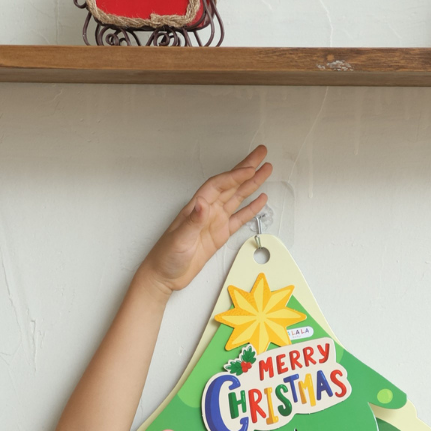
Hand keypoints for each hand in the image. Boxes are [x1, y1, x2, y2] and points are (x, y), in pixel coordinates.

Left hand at [141, 146, 271, 293]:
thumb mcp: (179, 239)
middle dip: (246, 169)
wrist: (164, 275)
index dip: (235, 176)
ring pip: (237, 197)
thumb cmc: (165, 256)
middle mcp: (207, 211)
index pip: (219, 185)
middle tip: (261, 154)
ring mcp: (215, 222)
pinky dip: (250, 209)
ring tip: (266, 171)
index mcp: (196, 207)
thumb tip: (202, 204)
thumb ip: (192, 222)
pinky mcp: (220, 234)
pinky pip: (238, 218)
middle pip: (230, 184)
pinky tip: (260, 200)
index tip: (250, 169)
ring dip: (252, 184)